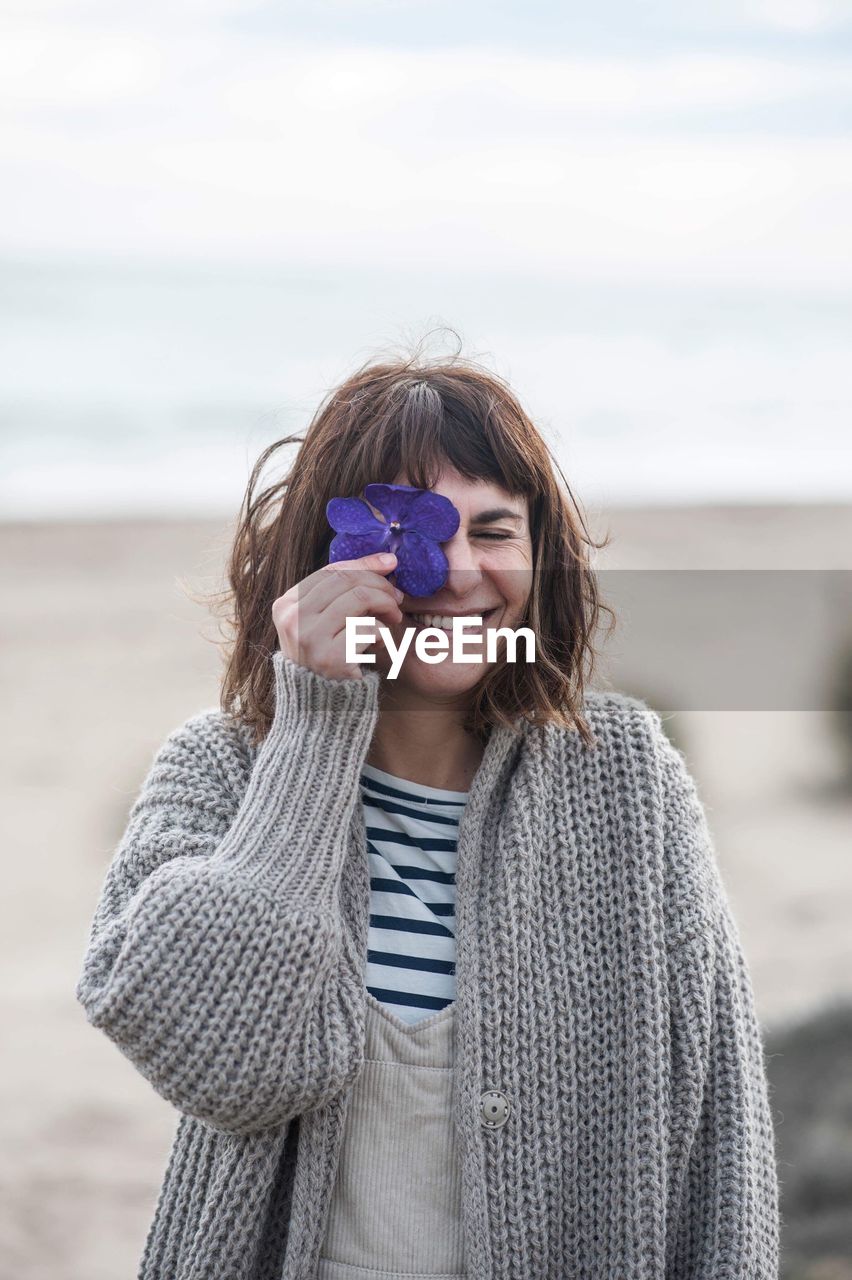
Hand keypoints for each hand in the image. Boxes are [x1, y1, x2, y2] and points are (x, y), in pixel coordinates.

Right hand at [272, 551, 403, 679]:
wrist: (319, 707)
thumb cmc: (327, 658)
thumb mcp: (323, 621)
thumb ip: (342, 593)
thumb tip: (387, 561)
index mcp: (285, 605)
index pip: (330, 571)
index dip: (364, 564)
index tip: (390, 564)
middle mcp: (292, 619)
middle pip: (347, 581)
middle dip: (379, 585)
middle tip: (397, 598)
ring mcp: (309, 638)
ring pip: (359, 599)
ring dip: (385, 604)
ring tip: (393, 617)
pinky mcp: (331, 658)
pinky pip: (369, 628)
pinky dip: (382, 632)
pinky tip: (380, 643)